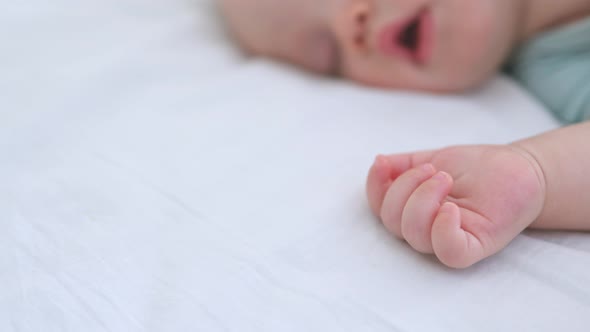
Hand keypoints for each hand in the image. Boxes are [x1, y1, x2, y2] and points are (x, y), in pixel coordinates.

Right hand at [366, 145, 545, 267]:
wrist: (523, 169)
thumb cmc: (479, 167)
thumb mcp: (432, 158)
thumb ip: (403, 164)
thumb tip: (379, 163)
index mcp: (413, 211)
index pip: (380, 208)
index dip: (375, 187)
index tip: (384, 163)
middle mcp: (427, 230)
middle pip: (392, 222)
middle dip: (405, 188)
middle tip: (435, 170)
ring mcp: (450, 239)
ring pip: (414, 235)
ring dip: (423, 199)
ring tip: (446, 178)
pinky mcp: (475, 247)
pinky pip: (448, 251)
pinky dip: (442, 229)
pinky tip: (451, 207)